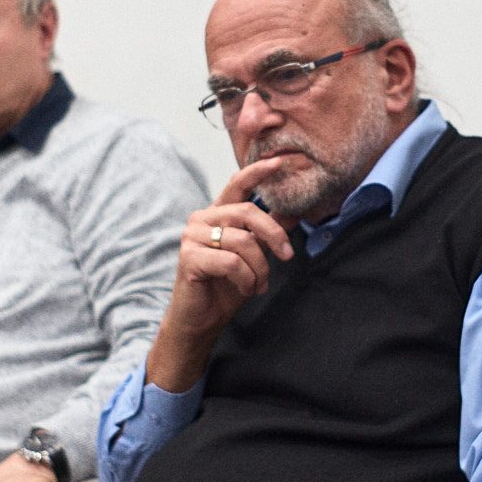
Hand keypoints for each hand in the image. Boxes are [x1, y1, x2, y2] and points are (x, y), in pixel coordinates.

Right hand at [145, 158, 295, 392]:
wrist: (202, 320)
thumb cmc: (225, 287)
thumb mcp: (253, 256)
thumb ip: (266, 232)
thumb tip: (293, 211)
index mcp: (217, 214)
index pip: (237, 184)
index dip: (258, 172)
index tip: (280, 161)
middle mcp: (201, 219)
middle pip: (248, 212)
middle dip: (274, 235)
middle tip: (287, 256)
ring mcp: (192, 237)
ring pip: (243, 241)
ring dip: (260, 268)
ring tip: (259, 284)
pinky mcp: (189, 257)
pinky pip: (232, 261)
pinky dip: (246, 278)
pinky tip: (245, 288)